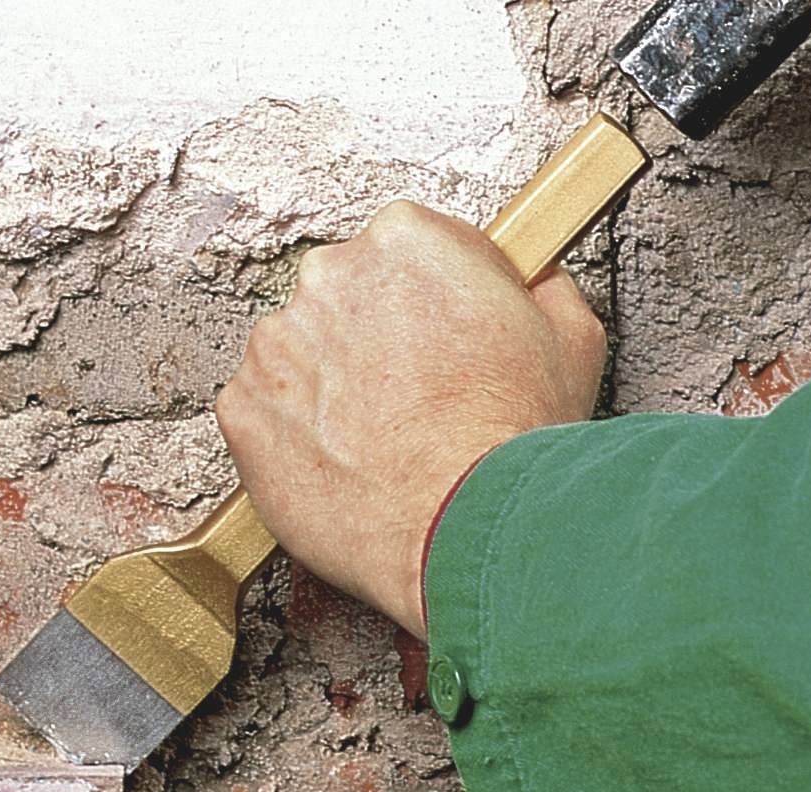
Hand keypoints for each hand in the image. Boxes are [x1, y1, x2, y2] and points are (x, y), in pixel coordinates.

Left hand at [215, 201, 605, 639]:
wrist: (461, 530)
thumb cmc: (510, 442)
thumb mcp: (569, 340)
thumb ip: (539, 284)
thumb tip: (531, 277)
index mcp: (406, 241)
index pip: (405, 247)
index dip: (429, 298)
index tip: (437, 334)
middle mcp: (329, 276)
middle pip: (346, 296)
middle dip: (373, 337)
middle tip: (414, 396)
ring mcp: (276, 343)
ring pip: (298, 353)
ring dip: (328, 385)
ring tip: (381, 439)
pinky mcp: (242, 409)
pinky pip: (261, 411)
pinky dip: (291, 434)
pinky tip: (340, 462)